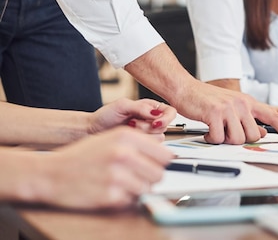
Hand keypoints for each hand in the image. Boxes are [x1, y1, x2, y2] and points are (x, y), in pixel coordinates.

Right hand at [35, 127, 172, 209]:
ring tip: (121, 184)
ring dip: (138, 189)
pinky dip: (124, 199)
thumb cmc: (81, 156)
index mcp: (127, 137)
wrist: (51, 173)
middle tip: (137, 177)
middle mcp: (124, 153)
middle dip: (151, 178)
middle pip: (160, 173)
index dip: (161, 163)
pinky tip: (110, 191)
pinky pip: (131, 200)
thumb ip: (139, 143)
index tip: (156, 166)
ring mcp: (117, 175)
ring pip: (147, 188)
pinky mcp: (110, 195)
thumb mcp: (111, 138)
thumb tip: (165, 152)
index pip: (165, 154)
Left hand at [88, 98, 176, 138]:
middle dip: (149, 126)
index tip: (156, 122)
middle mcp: (150, 120)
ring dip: (143, 134)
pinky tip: (129, 137)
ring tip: (129, 129)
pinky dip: (139, 142)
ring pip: (158, 137)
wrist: (92, 131)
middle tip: (133, 122)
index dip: (166, 118)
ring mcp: (147, 133)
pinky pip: (149, 146)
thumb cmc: (105, 116)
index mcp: (149, 108)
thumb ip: (141, 107)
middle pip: (165, 126)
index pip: (170, 112)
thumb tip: (156, 114)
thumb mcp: (123, 105)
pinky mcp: (141, 145)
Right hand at [125, 44, 277, 144]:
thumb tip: (261, 134)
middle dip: (240, 140)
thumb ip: (248, 120)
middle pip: (254, 136)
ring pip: (238, 139)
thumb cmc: (207, 101)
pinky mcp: (215, 113)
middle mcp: (243, 104)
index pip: (276, 115)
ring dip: (225, 140)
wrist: (185, 89)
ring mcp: (230, 108)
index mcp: (249, 103)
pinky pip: (219, 139)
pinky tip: (206, 130)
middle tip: (226, 132)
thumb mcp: (232, 109)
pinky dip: (211, 139)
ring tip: (216, 129)